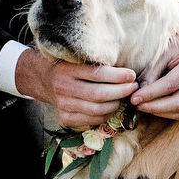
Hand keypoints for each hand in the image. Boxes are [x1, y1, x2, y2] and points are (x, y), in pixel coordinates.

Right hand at [14, 48, 136, 128]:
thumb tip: (128, 72)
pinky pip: (93, 120)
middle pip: (99, 94)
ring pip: (97, 110)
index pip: (98, 74)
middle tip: (133, 87)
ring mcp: (63, 105)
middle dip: (121, 92)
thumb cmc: (70, 65)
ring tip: (125, 97)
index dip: (118, 76)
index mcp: (67, 69)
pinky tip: (112, 106)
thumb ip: (98, 63)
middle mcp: (63, 87)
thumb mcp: (79, 58)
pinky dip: (107, 114)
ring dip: (116, 104)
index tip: (132, 75)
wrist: (45, 79)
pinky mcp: (65, 118)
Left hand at [130, 19, 178, 118]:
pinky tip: (155, 106)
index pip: (170, 86)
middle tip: (137, 105)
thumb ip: (153, 72)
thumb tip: (140, 95)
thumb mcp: (166, 51)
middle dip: (154, 107)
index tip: (134, 98)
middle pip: (177, 103)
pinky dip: (169, 111)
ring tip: (144, 106)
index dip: (150, 94)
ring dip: (160, 112)